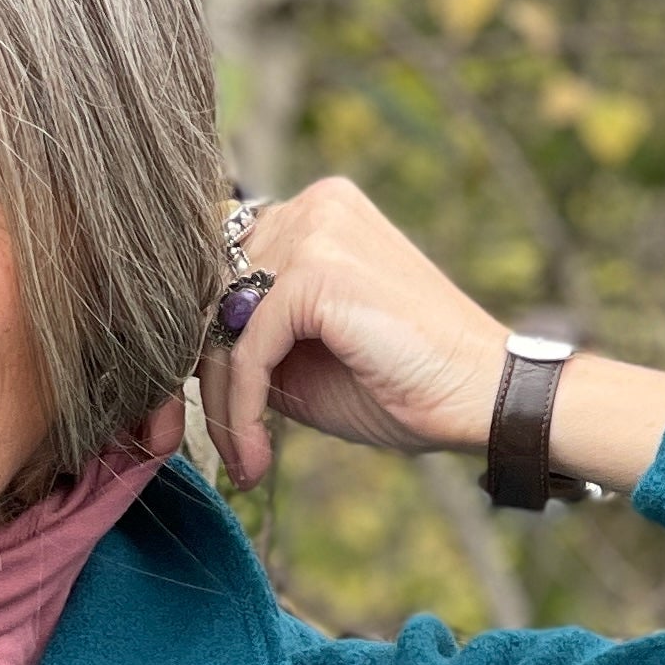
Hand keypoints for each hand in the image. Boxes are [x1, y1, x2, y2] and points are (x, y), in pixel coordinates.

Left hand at [196, 180, 507, 488]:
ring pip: (220, 320)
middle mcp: (313, 205)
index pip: (219, 267)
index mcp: (316, 213)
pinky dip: (242, 408)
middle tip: (206, 443)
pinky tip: (256, 455)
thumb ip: (248, 337)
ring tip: (243, 459)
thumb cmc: (403, 385)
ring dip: (221, 400)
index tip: (196, 414)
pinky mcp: (317, 272)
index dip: (199, 342)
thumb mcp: (304, 358)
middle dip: (197, 375)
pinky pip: (246, 347)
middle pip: (210, 291)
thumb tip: (183, 354)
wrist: (480, 397)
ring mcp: (316, 230)